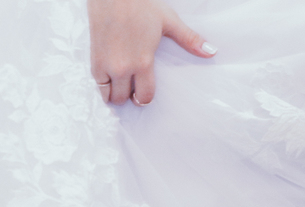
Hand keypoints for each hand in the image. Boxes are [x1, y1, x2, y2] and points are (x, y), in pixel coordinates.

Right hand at [87, 0, 215, 105]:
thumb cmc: (140, 3)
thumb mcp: (168, 21)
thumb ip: (189, 39)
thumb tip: (212, 52)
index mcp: (142, 62)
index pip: (144, 96)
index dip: (145, 99)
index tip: (144, 94)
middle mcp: (122, 67)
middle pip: (123, 98)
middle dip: (129, 97)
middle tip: (133, 90)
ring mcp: (105, 63)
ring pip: (107, 94)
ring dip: (114, 93)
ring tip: (120, 85)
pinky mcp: (93, 56)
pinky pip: (96, 82)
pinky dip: (102, 84)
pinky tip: (108, 78)